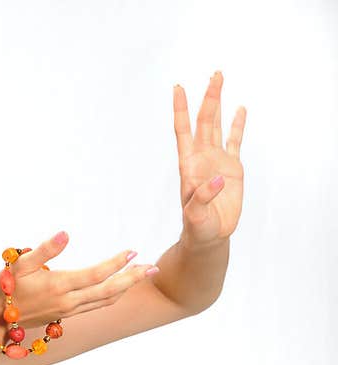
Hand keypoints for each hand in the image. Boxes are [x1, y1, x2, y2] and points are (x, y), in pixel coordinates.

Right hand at [0, 232, 157, 327]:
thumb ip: (44, 250)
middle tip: (153, 267)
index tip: (132, 251)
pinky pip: (97, 305)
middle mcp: (68, 301)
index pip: (96, 274)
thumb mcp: (19, 264)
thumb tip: (66, 234)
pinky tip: (120, 287)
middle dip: (132, 278)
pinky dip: (113, 295)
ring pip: (105, 300)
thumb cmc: (5, 288)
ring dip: (126, 287)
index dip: (116, 263)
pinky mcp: (66, 315)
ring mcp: (69, 310)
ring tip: (142, 274)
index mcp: (59, 286)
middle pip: (108, 290)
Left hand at [174, 71, 246, 249]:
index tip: (178, 88)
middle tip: (215, 74)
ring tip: (219, 80)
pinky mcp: (232, 168)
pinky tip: (240, 109)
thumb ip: (202, 198)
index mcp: (189, 166)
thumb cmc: (197, 227)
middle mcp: (202, 158)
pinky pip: (235, 141)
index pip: (183, 131)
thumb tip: (218, 180)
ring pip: (217, 125)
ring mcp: (217, 160)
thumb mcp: (195, 216)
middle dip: (208, 98)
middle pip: (204, 121)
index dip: (181, 110)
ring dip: (218, 104)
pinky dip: (237, 125)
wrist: (210, 236)